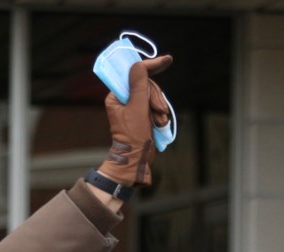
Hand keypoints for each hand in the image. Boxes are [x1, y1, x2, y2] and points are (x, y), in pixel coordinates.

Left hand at [98, 54, 172, 187]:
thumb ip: (138, 85)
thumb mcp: (137, 108)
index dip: (150, 66)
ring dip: (159, 108)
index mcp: (116, 96)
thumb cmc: (134, 136)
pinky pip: (156, 106)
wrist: (136, 160)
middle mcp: (123, 100)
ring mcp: (133, 108)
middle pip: (146, 85)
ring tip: (159, 121)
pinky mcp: (143, 115)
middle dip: (155, 98)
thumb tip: (138, 65)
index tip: (167, 59)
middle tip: (159, 111)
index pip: (133, 74)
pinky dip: (160, 114)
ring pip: (153, 96)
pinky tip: (159, 124)